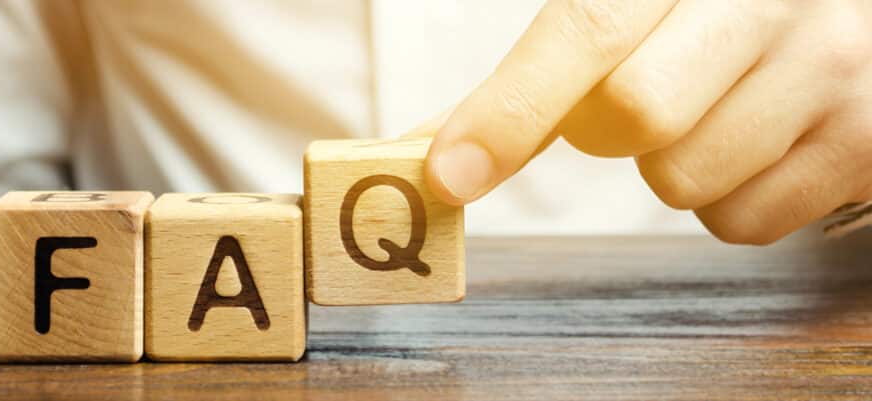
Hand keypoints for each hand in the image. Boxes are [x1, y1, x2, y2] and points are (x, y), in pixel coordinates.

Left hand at [418, 0, 871, 243]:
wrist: (851, 19)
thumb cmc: (713, 19)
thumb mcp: (634, 12)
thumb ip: (536, 74)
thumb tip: (433, 149)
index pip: (585, 30)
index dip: (509, 109)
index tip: (449, 174)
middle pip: (632, 115)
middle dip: (608, 131)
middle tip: (643, 98)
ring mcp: (831, 66)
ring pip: (681, 183)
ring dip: (672, 167)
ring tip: (720, 109)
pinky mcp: (865, 141)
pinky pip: (740, 223)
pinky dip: (726, 199)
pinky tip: (760, 141)